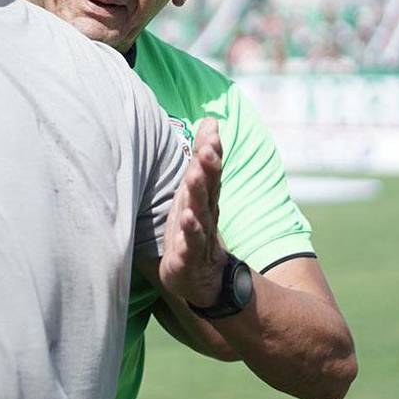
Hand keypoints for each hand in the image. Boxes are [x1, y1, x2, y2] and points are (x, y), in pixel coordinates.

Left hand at [158, 118, 227, 307]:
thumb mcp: (196, 191)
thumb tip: (211, 119)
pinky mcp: (188, 259)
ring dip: (197, 195)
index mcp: (206, 198)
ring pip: (200, 213)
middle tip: (208, 148)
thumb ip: (203, 158)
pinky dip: (188, 234)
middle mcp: (205, 215)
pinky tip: (186, 221)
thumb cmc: (194, 227)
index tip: (212, 130)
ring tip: (194, 176)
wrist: (202, 280)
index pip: (211, 172)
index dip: (212, 151)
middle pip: (208, 189)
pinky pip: (189, 245)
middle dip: (208, 168)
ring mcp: (199, 238)